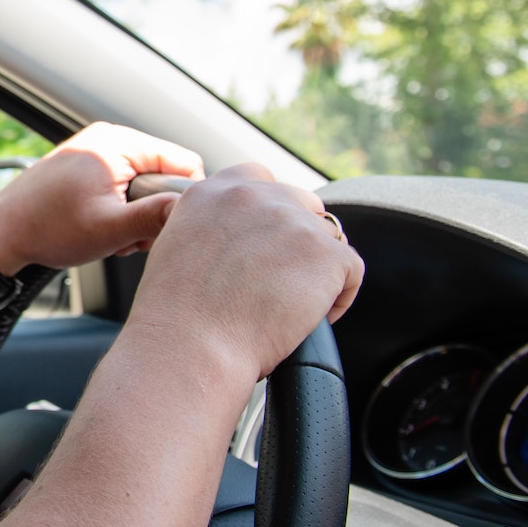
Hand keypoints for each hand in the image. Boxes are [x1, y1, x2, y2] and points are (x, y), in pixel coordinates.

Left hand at [0, 123, 202, 274]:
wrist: (1, 234)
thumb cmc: (48, 229)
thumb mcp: (109, 229)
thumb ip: (155, 217)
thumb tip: (191, 210)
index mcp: (118, 143)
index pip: (184, 162)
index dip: (183, 199)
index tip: (163, 228)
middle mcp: (109, 138)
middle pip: (165, 173)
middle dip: (155, 210)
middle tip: (130, 237)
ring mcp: (97, 150)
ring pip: (145, 183)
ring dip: (137, 215)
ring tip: (112, 235)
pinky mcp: (87, 166)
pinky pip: (123, 185)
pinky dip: (120, 209)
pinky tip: (101, 229)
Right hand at [127, 163, 364, 381]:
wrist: (191, 345)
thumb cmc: (176, 315)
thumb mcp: (177, 248)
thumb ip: (211, 227)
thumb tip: (243, 241)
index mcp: (212, 191)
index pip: (259, 181)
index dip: (269, 214)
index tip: (264, 246)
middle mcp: (252, 195)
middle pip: (301, 203)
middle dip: (298, 239)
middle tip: (281, 280)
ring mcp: (292, 220)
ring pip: (328, 237)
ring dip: (316, 268)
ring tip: (293, 305)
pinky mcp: (325, 252)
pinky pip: (351, 270)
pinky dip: (338, 297)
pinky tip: (310, 318)